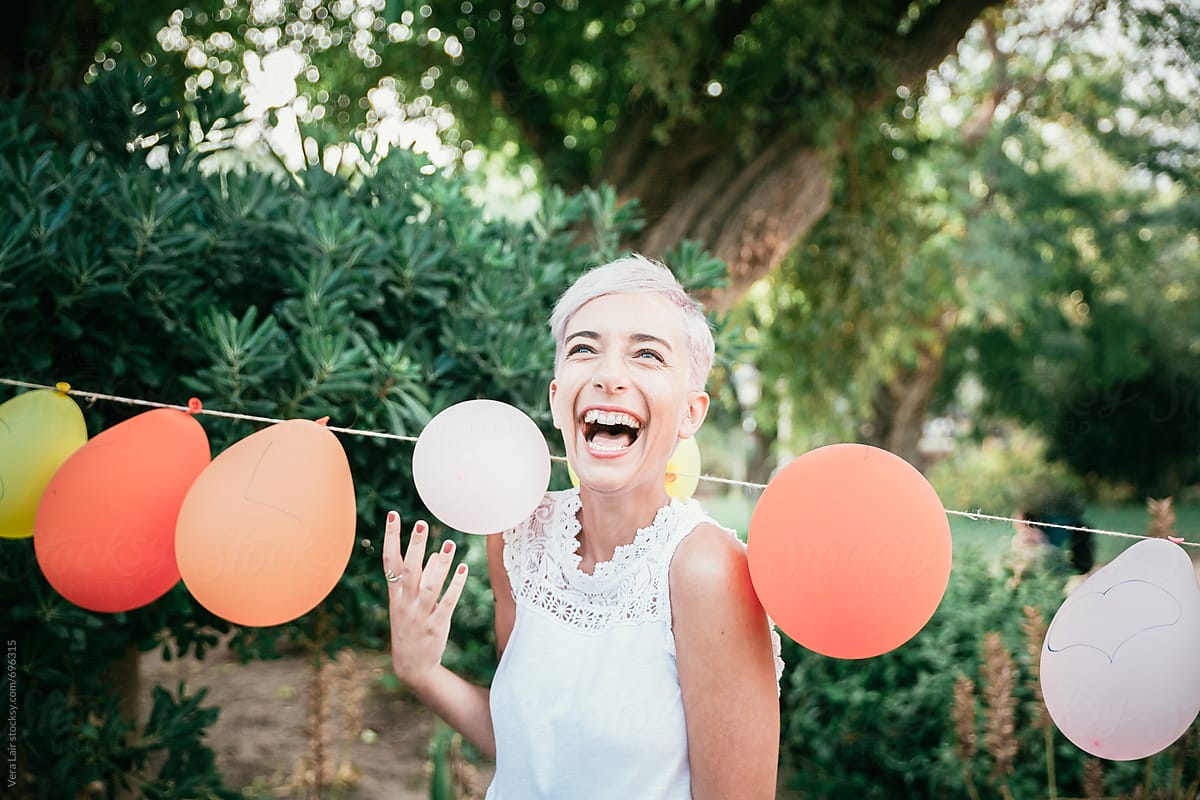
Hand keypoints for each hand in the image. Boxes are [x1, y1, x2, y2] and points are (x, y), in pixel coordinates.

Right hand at [382, 510, 468, 689]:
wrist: (411, 666)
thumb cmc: (410, 627)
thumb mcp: (408, 603)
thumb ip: (421, 578)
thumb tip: (438, 553)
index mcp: (395, 594)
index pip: (390, 561)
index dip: (391, 538)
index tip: (393, 515)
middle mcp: (405, 602)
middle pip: (409, 570)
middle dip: (415, 547)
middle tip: (423, 524)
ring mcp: (420, 614)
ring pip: (430, 585)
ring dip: (441, 565)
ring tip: (451, 544)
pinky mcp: (436, 625)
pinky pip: (447, 602)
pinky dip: (455, 585)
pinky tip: (464, 568)